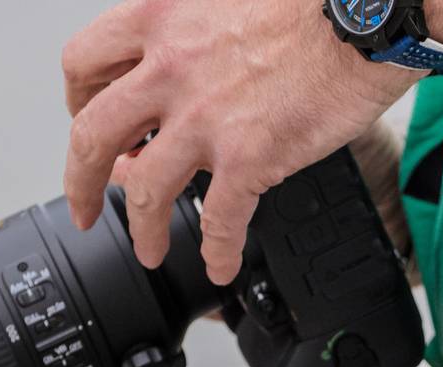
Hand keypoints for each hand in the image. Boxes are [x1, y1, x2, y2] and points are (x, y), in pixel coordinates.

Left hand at [62, 0, 422, 285]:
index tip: (87, 121)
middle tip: (86, 207)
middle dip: (83, 181)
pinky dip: (217, 250)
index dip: (77, 101)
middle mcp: (170, 69)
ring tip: (150, 251)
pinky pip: (219, 220)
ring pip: (147, 190)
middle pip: (94, 136)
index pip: (84, 65)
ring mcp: (205, 118)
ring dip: (143, 230)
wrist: (365, 16)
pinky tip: (222, 264)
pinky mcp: (248, 157)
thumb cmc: (311, 4)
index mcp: (160, 20)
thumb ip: (191, 31)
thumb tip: (183, 70)